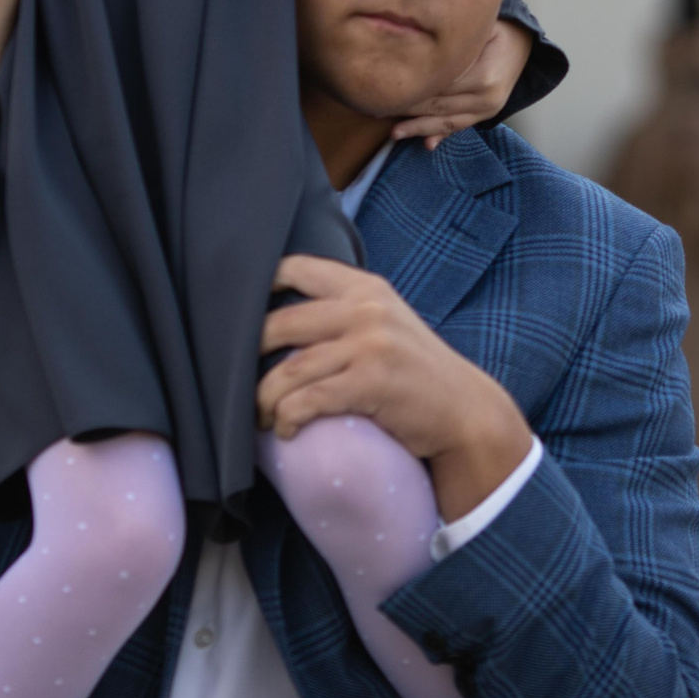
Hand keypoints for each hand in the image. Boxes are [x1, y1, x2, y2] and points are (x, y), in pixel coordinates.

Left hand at [258, 254, 532, 521]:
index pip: (298, 268)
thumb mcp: (388, 322)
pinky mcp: (371, 383)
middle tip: (236, 380)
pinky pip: (308, 401)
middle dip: (248, 355)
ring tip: (261, 415)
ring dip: (264, 399)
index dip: (258, 286)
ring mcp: (369, 345)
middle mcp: (366, 309)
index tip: (234, 311)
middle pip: (280, 323)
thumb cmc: (416, 372)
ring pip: (289, 370)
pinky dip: (287, 419)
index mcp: (366, 288)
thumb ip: (347, 310)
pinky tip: (285, 429)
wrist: (464, 411)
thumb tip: (282, 316)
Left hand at [388, 19, 530, 148]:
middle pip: (438, 106)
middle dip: (408, 109)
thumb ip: (453, 46)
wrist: (523, 44)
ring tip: (394, 133)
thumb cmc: (494, 30)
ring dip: (419, 128)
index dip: (412, 89)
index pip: (438, 86)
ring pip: (447, 122)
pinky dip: (441, 135)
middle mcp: (486, 98)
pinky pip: (460, 127)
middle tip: (378, 110)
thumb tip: (415, 48)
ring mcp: (487, 110)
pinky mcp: (487, 116)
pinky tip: (425, 144)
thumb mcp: (477, 30)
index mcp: (482, 76)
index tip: (386, 89)